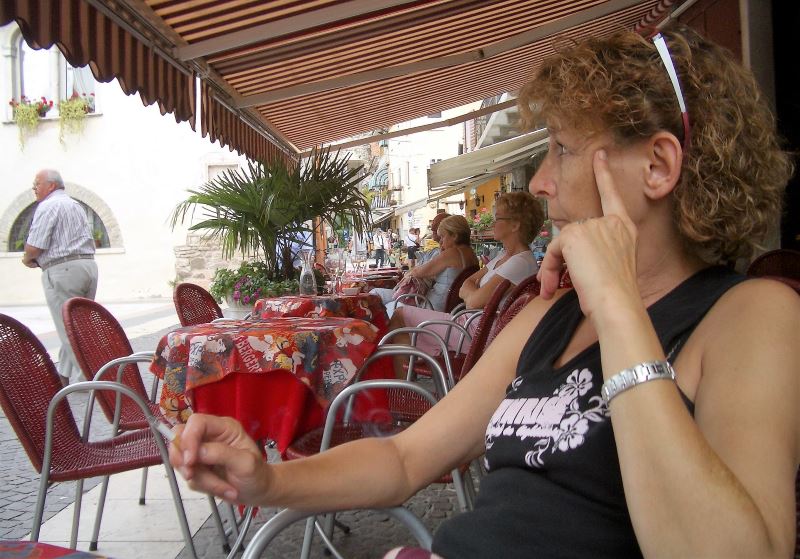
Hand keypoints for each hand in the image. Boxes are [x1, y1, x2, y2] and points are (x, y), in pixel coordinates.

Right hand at [169, 414, 269, 504]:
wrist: (259, 492)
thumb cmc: (257, 474)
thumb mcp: (245, 463)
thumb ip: (222, 454)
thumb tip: (198, 451)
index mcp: (224, 428)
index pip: (197, 422)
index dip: (188, 438)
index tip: (190, 460)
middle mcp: (210, 437)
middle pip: (180, 439)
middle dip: (184, 461)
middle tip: (193, 476)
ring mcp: (201, 453)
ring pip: (182, 462)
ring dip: (201, 479)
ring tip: (225, 487)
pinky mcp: (198, 469)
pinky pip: (189, 477)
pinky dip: (205, 487)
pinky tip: (223, 489)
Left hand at [537, 150, 639, 321]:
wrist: (616, 304)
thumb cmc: (615, 295)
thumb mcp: (610, 266)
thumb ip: (594, 250)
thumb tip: (566, 252)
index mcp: (625, 229)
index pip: (612, 196)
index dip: (604, 175)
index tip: (599, 155)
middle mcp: (610, 223)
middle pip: (572, 234)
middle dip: (559, 260)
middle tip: (552, 285)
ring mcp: (593, 226)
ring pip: (560, 244)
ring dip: (551, 269)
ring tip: (552, 290)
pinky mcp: (574, 235)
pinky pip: (551, 251)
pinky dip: (546, 269)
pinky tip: (550, 286)